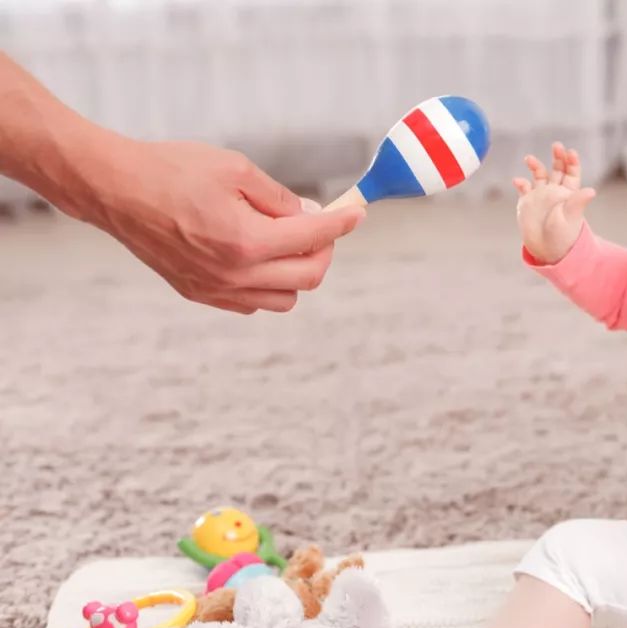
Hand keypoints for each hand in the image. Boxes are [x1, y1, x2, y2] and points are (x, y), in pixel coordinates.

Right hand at [82, 138, 364, 313]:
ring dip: (297, 272)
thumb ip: (280, 198)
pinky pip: (254, 303)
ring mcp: (216, 290)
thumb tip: (312, 216)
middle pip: (308, 277)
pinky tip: (257, 255)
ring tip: (285, 240)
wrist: (114, 189)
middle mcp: (234, 274)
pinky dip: (268, 284)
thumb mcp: (236, 169)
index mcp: (246, 240)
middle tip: (319, 227)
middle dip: (324, 250)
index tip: (357, 213)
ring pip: (285, 298)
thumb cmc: (171, 170)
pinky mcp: (200, 294)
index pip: (314, 238)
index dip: (342, 224)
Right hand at [512, 142, 595, 264]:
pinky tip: (518, 181)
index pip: (572, 173)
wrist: (547, 251)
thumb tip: (592, 191)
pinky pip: (523, 188)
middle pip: (557, 169)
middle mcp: (555, 192)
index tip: (570, 152)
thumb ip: (578, 202)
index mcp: (569, 194)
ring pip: (538, 174)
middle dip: (557, 157)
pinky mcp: (527, 202)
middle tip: (557, 146)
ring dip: (535, 165)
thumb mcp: (571, 217)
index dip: (572, 161)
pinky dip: (520, 182)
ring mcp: (540, 196)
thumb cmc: (563, 236)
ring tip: (528, 159)